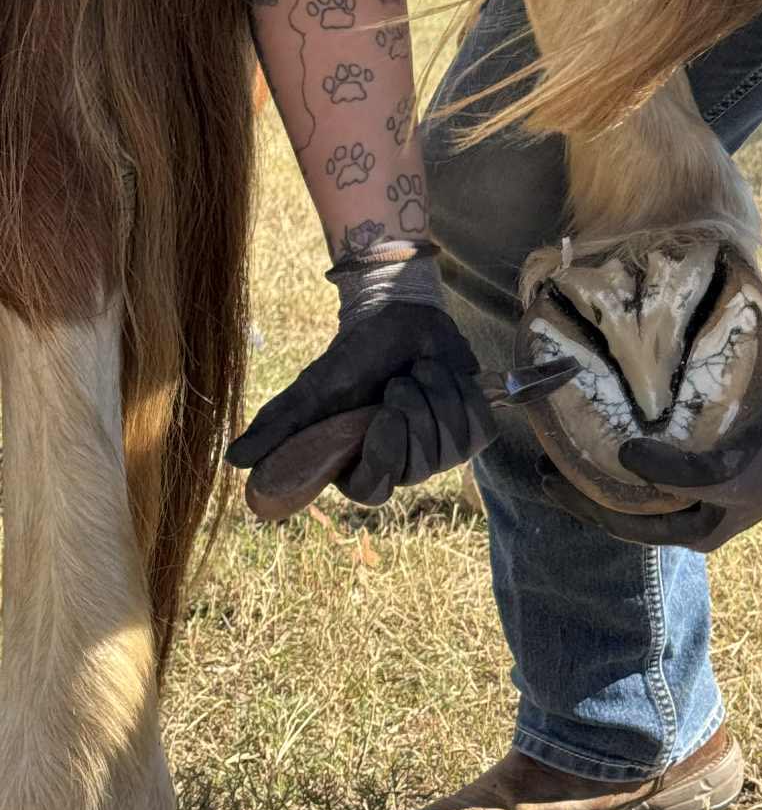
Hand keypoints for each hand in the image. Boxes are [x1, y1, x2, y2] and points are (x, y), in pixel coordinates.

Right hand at [227, 298, 496, 505]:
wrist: (401, 319)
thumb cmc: (354, 356)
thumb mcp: (314, 388)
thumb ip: (279, 424)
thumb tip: (234, 462)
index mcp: (361, 466)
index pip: (374, 491)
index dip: (382, 456)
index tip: (379, 416)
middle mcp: (403, 468)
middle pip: (418, 466)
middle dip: (409, 409)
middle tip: (397, 383)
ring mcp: (442, 454)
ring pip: (452, 445)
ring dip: (434, 393)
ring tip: (419, 374)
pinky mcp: (475, 431)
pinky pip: (479, 426)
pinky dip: (462, 390)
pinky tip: (447, 377)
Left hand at [541, 360, 761, 550]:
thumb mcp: (722, 472)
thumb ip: (672, 472)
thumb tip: (623, 456)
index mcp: (699, 533)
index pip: (626, 527)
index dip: (583, 507)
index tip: (548, 482)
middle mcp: (697, 516)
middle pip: (628, 508)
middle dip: (586, 491)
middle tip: (545, 466)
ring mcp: (702, 490)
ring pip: (641, 485)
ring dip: (607, 470)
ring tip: (571, 447)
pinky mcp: (707, 460)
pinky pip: (658, 461)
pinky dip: (633, 451)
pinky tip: (612, 432)